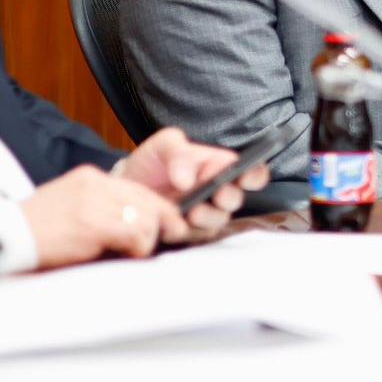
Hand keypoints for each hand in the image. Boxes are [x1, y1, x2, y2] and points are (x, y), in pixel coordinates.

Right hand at [21, 166, 186, 268]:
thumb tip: (133, 224)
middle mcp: (95, 184)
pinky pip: (134, 234)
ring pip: (146, 217)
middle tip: (166, 239)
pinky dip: (137, 249)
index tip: (171, 223)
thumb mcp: (70, 207)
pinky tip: (125, 256)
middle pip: (147, 199)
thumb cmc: (36, 231)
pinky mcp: (93, 223)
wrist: (7, 236)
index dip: (159, 207)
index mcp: (90, 178)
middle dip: (162, 222)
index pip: (138, 188)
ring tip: (133, 252)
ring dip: (146, 240)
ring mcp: (94, 201)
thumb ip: (100, 208)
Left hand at [119, 127, 268, 237]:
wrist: (127, 185)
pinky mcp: (187, 234)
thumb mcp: (164, 145)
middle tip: (218, 192)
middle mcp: (219, 194)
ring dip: (207, 216)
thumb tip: (187, 180)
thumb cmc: (153, 162)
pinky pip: (193, 236)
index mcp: (221, 167)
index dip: (254, 175)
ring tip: (193, 211)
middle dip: (228, 196)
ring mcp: (205, 216)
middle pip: (235, 199)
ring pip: (217, 221)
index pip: (251, 173)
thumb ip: (179, 153)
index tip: (244, 175)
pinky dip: (185, 230)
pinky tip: (174, 223)